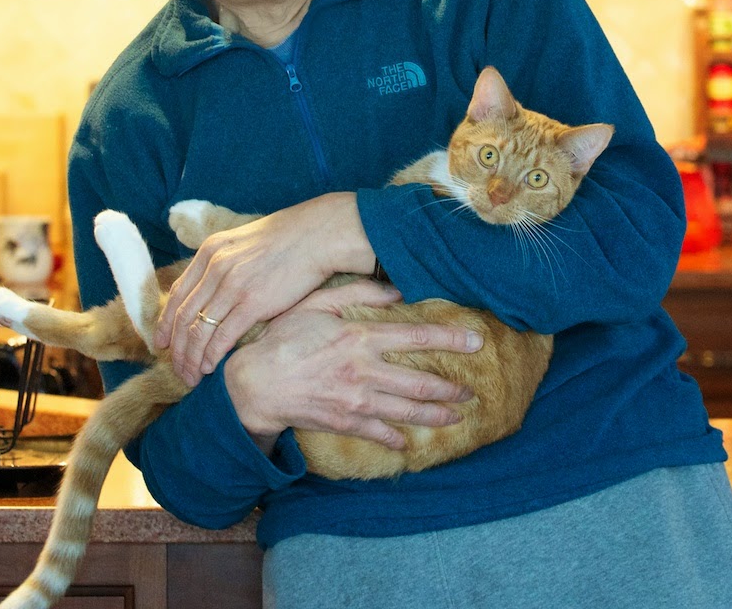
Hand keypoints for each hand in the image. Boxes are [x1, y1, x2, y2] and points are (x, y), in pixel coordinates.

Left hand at [155, 193, 373, 384]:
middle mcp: (214, 268)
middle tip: (174, 368)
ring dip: (191, 357)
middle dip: (176, 348)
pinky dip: (212, 355)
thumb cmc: (285, 240)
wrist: (315, 235)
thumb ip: (222, 263)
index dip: (165, 322)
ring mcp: (231, 285)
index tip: (161, 343)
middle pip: (183, 316)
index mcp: (209, 252)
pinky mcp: (252, 302)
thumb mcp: (241, 243)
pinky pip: (222, 336)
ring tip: (190, 376)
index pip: (177, 293)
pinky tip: (210, 368)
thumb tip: (213, 290)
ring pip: (198, 330)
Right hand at [224, 278, 482, 452]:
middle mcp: (365, 371)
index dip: (450, 338)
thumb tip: (395, 290)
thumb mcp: (315, 304)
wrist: (254, 384)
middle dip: (452, 388)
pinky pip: (380, 434)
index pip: (416, 336)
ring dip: (437, 415)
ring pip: (408, 411)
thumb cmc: (282, 338)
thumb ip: (356, 292)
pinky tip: (408, 442)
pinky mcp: (345, 422)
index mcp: (360, 337)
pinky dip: (397, 439)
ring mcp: (357, 400)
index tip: (476, 340)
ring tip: (457, 416)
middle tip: (472, 391)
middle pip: (421, 382)